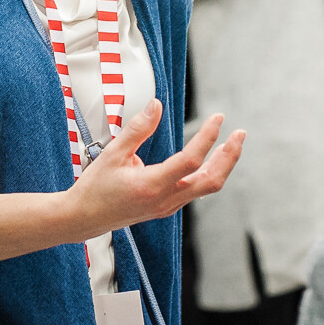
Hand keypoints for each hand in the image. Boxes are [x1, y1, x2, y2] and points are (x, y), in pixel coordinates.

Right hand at [64, 100, 243, 241]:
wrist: (84, 218)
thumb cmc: (95, 187)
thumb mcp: (113, 153)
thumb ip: (137, 128)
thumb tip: (156, 106)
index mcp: (151, 185)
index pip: (191, 160)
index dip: (208, 137)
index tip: (217, 118)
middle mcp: (165, 200)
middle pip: (211, 180)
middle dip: (230, 156)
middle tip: (239, 134)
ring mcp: (167, 206)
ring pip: (206, 187)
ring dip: (222, 165)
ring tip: (231, 144)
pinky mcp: (165, 207)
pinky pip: (195, 191)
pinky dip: (207, 173)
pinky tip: (209, 160)